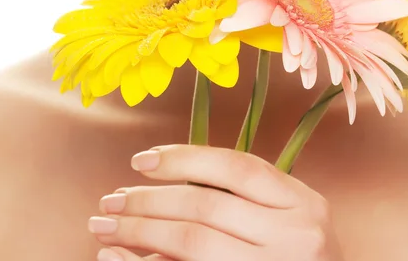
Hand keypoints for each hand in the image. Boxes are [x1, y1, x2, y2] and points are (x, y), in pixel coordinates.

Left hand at [89, 144, 342, 260]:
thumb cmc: (300, 260)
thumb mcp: (288, 220)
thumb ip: (242, 199)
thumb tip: (161, 180)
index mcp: (303, 204)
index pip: (237, 167)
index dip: (185, 158)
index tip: (141, 159)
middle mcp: (295, 235)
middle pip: (207, 205)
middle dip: (150, 199)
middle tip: (110, 199)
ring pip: (193, 241)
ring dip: (141, 230)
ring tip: (104, 225)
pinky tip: (119, 259)